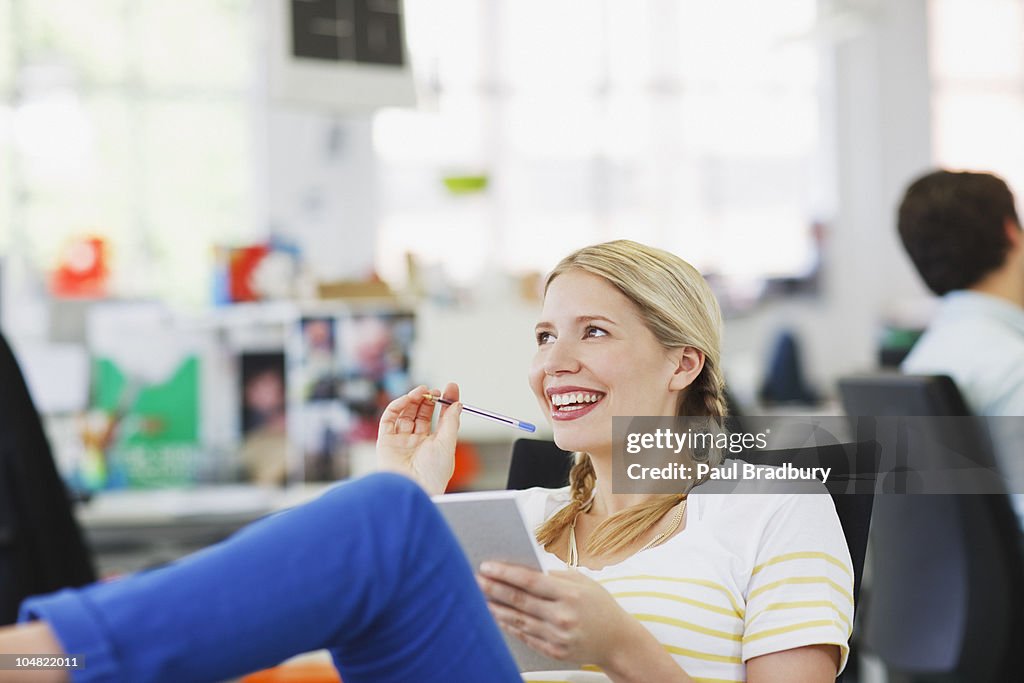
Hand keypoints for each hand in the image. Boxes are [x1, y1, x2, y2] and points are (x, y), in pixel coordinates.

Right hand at [376, 383, 460, 495]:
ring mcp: (401, 441)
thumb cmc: (432, 475)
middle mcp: (417, 442)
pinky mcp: (385, 441)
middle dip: (429, 399)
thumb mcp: (447, 445)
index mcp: (434, 445)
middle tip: (435, 389)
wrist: (413, 489)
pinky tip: (407, 399)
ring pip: (406, 413)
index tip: (452, 387)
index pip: (440, 418)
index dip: (445, 402)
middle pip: (422, 413)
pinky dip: (396, 405)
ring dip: (413, 399)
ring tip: (422, 391)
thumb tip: (457, 404)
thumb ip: (451, 422)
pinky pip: (389, 419)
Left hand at [476, 562, 633, 667]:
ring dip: (495, 608)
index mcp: (570, 594)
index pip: (530, 581)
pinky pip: (525, 636)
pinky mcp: (554, 652)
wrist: (617, 641)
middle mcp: (563, 616)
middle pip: (519, 601)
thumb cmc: (599, 605)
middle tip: (475, 580)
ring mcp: (557, 637)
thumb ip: (555, 576)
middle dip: (493, 589)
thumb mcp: (584, 583)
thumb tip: (522, 568)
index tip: (486, 566)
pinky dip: (508, 625)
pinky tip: (496, 616)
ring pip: (518, 620)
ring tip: (479, 597)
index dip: (505, 573)